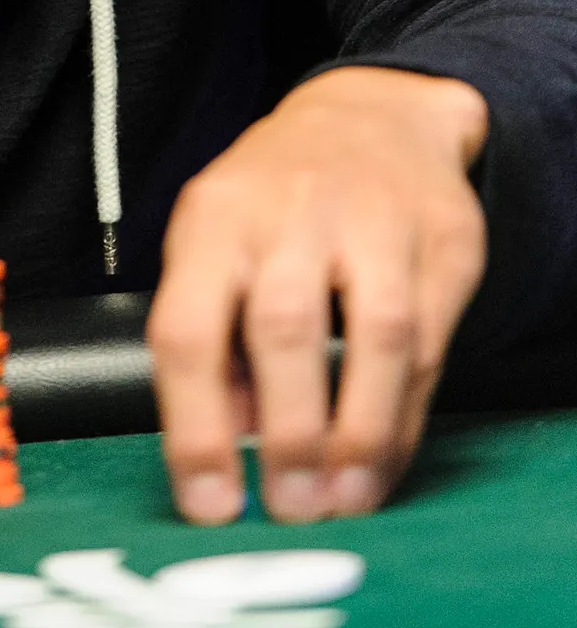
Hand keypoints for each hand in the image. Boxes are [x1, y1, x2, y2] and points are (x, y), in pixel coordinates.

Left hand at [147, 65, 487, 524]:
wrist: (373, 115)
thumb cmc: (274, 201)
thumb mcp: (217, 242)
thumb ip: (214, 336)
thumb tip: (224, 444)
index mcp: (213, 218)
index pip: (186, 327)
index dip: (193, 428)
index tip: (209, 504)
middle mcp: (288, 211)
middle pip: (283, 328)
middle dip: (287, 435)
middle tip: (288, 511)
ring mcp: (372, 220)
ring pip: (373, 336)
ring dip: (358, 434)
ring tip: (342, 501)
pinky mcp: (441, 239)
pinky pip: (428, 342)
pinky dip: (404, 414)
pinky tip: (382, 459)